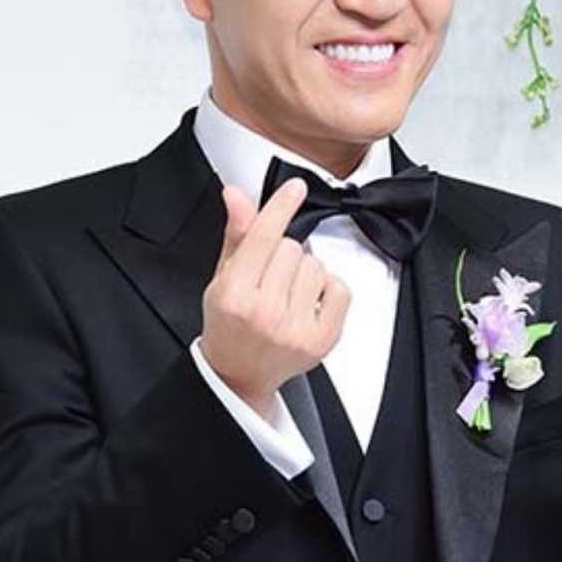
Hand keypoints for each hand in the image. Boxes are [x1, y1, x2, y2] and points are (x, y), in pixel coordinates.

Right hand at [200, 178, 351, 416]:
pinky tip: (308, 302)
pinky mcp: (321, 340)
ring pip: (315, 265)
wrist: (239, 373)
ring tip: (286, 293)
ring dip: (304, 272)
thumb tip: (237, 194)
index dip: (280, 207)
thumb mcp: (222, 277)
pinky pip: (339, 287)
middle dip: (282, 255)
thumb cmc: (230, 323)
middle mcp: (265, 313)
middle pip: (292, 247)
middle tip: (269, 279)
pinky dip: (327, 288)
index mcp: (235, 295)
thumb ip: (237, 235)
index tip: (296, 187)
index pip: (263, 237)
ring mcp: (295, 329)